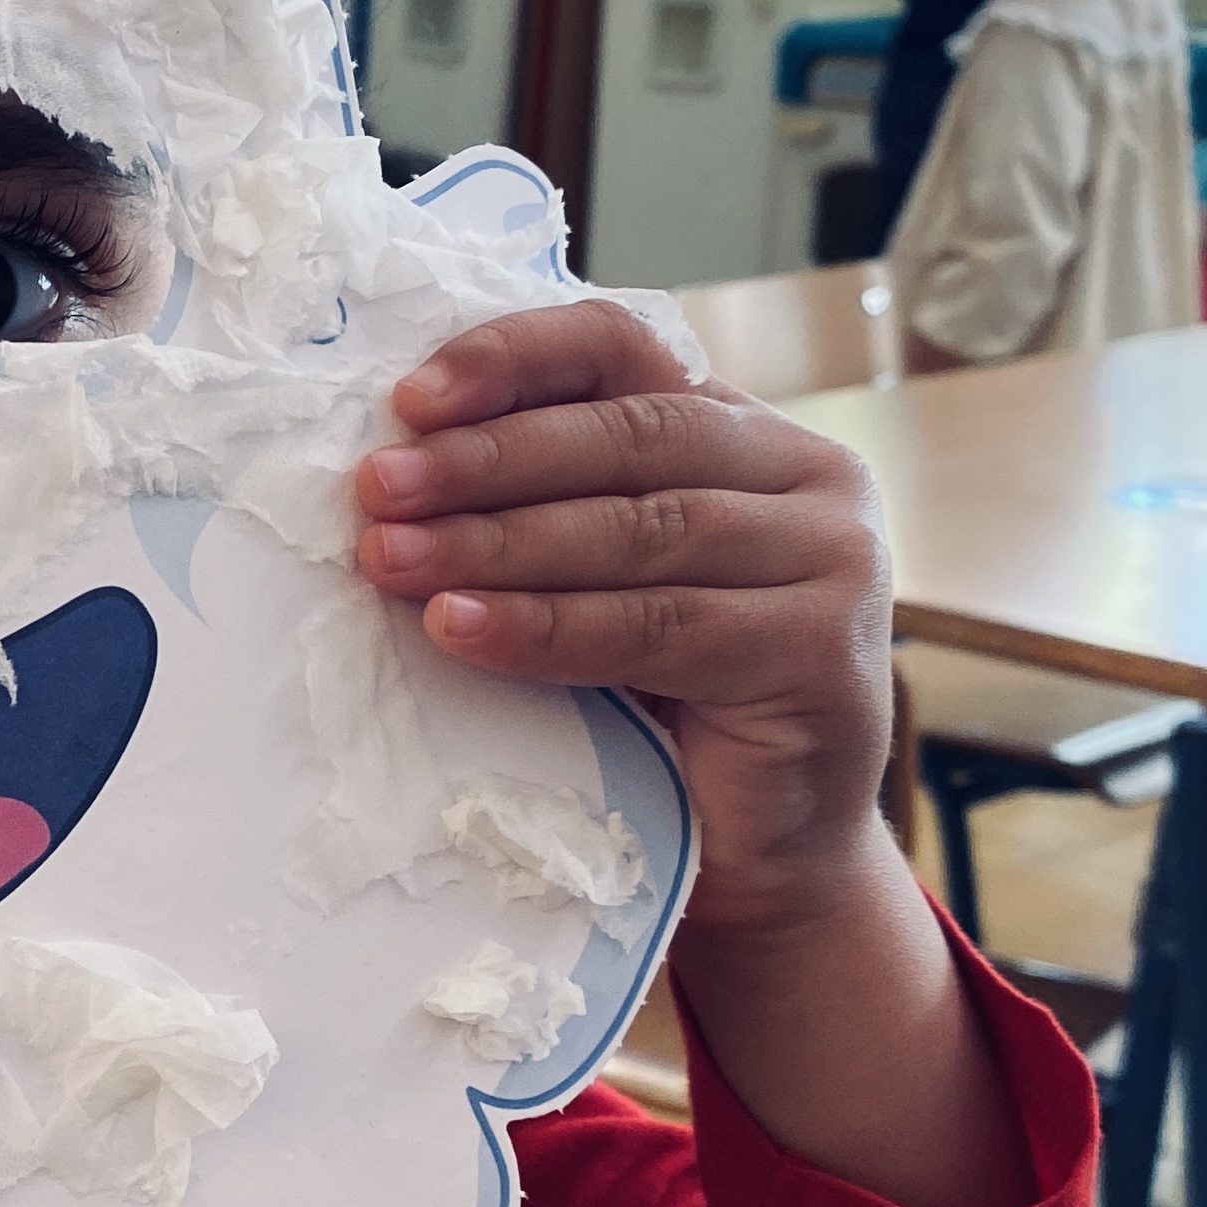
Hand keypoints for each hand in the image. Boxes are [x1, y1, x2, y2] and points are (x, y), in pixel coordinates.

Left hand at [351, 299, 892, 937]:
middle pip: (628, 436)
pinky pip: (657, 627)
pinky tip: (461, 629)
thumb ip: (546, 514)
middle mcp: (806, 476)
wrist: (760, 855)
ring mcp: (829, 560)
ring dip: (500, 543)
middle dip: (485, 461)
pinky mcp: (819, 651)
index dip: (516, 358)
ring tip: (394, 560)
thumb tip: (391, 478)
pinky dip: (547, 628)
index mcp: (744, 433)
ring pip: (640, 529)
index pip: (625, 350)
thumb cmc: (663, 712)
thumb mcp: (600, 586)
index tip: (409, 400)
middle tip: (377, 489)